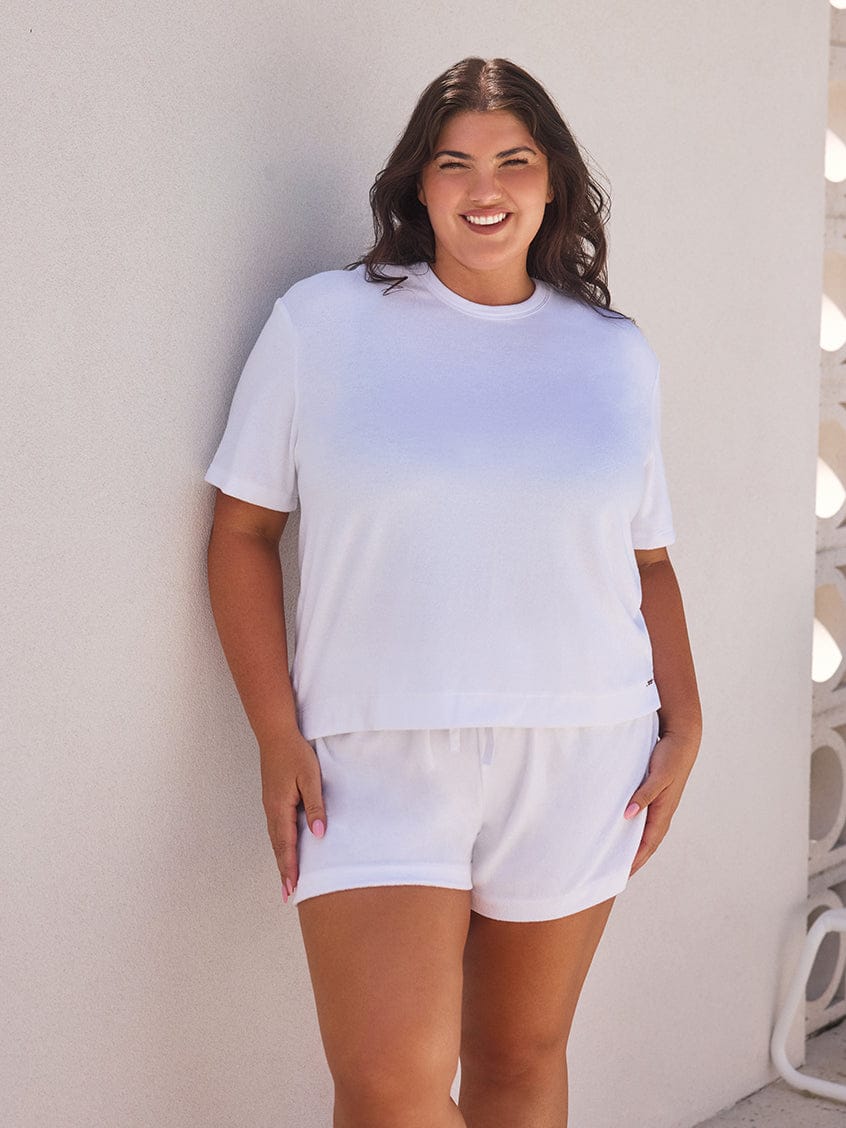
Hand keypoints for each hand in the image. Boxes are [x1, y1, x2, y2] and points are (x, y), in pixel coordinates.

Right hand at [259, 729, 326, 902]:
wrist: (276, 735)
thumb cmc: (295, 753)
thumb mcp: (310, 777)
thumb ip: (315, 805)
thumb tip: (318, 834)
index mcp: (280, 808)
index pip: (286, 844)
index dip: (290, 867)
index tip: (292, 887)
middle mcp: (272, 810)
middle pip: (278, 847)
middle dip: (283, 871)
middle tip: (287, 894)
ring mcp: (270, 805)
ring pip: (276, 839)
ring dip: (281, 860)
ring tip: (287, 879)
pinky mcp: (273, 800)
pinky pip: (276, 829)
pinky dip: (280, 845)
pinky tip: (285, 850)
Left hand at [625, 730, 698, 876]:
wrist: (682, 740)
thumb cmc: (670, 757)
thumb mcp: (657, 776)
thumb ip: (644, 795)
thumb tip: (628, 815)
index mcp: (663, 811)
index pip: (647, 844)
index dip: (635, 860)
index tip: (621, 875)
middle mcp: (662, 812)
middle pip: (646, 843)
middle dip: (634, 860)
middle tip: (615, 874)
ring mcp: (660, 805)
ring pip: (645, 832)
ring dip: (634, 846)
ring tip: (617, 858)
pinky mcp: (654, 796)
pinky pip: (643, 820)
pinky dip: (634, 830)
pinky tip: (623, 829)